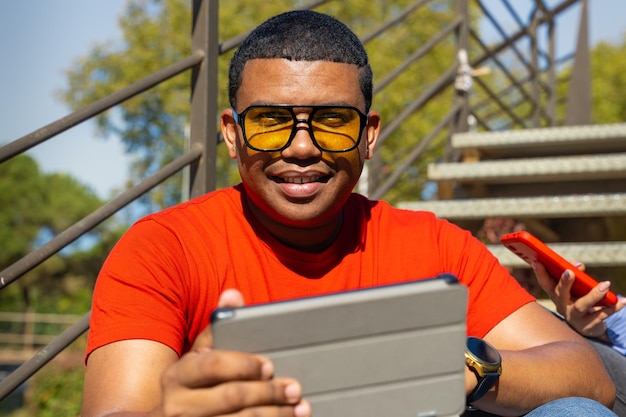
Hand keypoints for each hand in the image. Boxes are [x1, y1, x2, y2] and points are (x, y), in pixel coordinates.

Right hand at [155, 289, 310, 416]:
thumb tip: (233, 295)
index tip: (269, 365)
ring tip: (298, 408)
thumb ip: (219, 326)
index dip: (244, 364)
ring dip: (275, 415)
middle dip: (268, 392)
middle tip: (294, 388)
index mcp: (177, 375)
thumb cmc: (195, 383)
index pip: (213, 365)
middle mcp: (178, 405)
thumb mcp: (201, 355)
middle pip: (232, 397)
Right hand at [533, 262, 623, 340]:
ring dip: (593, 295)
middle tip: (570, 271)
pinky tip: (622, 301)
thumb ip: (576, 274)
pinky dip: (613, 307)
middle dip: (565, 282)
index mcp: (556, 295)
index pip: (545, 283)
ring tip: (605, 285)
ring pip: (581, 306)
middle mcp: (562, 306)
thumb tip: (578, 265)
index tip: (537, 261)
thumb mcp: (576, 288)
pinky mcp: (588, 326)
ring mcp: (574, 317)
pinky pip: (601, 315)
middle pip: (560, 294)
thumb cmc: (580, 300)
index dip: (539, 273)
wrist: (589, 327)